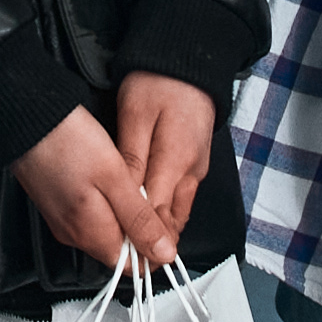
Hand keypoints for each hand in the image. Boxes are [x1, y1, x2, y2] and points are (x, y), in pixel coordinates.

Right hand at [14, 105, 175, 262]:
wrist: (26, 119)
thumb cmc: (68, 142)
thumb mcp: (116, 179)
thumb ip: (140, 220)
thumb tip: (164, 253)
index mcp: (91, 234)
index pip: (132, 267)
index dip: (153, 249)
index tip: (162, 222)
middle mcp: (74, 235)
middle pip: (118, 249)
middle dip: (138, 228)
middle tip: (144, 192)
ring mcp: (62, 221)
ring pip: (105, 232)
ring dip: (122, 214)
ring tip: (124, 181)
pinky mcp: (56, 206)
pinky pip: (88, 217)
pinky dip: (104, 204)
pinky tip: (105, 178)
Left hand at [106, 74, 216, 260]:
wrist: (190, 59)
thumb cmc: (159, 83)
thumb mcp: (136, 117)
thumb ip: (133, 160)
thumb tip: (129, 199)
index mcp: (176, 163)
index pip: (158, 217)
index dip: (141, 241)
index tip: (125, 261)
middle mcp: (191, 172)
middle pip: (171, 221)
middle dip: (150, 243)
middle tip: (127, 262)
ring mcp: (197, 169)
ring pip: (178, 212)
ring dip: (159, 230)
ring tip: (134, 246)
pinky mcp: (196, 163)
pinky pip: (180, 198)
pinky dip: (165, 213)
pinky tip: (148, 217)